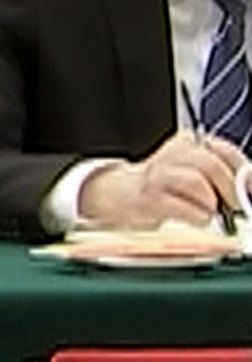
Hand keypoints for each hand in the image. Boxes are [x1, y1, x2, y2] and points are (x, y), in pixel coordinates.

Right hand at [76, 131, 243, 230]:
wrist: (122, 196)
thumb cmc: (166, 187)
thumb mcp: (197, 174)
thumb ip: (223, 177)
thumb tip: (249, 189)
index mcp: (190, 143)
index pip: (223, 150)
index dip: (242, 171)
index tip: (250, 190)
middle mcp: (172, 153)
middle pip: (209, 164)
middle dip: (230, 189)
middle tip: (237, 206)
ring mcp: (156, 173)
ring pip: (194, 181)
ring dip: (211, 202)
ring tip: (212, 211)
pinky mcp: (147, 197)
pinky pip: (179, 205)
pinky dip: (196, 215)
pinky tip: (198, 218)